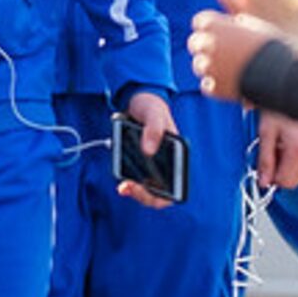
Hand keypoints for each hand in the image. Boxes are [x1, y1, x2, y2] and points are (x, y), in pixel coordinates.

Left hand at [116, 91, 178, 208]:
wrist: (137, 100)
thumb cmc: (152, 107)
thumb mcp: (154, 114)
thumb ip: (153, 129)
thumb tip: (148, 151)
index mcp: (177, 156)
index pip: (175, 188)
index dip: (162, 196)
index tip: (145, 188)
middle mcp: (165, 164)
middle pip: (157, 193)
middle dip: (142, 195)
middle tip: (126, 187)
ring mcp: (151, 165)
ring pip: (144, 187)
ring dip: (133, 189)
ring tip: (123, 185)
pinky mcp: (137, 162)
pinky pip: (132, 176)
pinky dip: (126, 178)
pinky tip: (120, 177)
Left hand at [189, 11, 285, 103]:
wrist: (284, 73)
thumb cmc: (274, 46)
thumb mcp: (255, 25)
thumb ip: (237, 24)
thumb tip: (232, 23)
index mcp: (214, 24)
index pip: (199, 22)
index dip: (210, 28)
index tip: (220, 33)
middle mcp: (206, 44)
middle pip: (194, 43)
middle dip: (206, 46)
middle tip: (222, 52)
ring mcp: (209, 67)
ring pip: (199, 65)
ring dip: (211, 66)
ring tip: (232, 68)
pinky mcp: (215, 88)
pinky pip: (207, 85)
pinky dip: (216, 85)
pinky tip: (231, 82)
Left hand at [255, 111, 297, 188]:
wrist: (291, 92)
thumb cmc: (277, 108)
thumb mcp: (266, 134)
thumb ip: (265, 160)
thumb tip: (263, 181)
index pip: (286, 181)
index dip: (272, 179)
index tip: (263, 171)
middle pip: (295, 181)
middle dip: (279, 175)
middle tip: (269, 161)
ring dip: (286, 168)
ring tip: (276, 150)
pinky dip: (292, 160)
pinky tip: (284, 146)